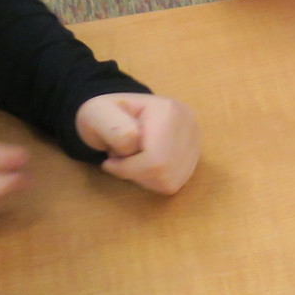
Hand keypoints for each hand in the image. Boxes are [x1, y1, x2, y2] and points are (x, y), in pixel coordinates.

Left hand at [75, 92, 200, 194]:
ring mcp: (195, 141)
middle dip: (135, 173)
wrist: (117, 113)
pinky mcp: (194, 156)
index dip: (127, 167)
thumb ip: (113, 127)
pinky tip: (143, 164)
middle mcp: (190, 124)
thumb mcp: (98, 113)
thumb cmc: (105, 114)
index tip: (110, 160)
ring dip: (142, 177)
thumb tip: (134, 140)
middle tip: (120, 160)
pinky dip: (151, 180)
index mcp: (170, 110)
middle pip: (165, 171)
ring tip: (132, 159)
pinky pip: (173, 183)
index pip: (156, 159)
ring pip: (170, 180)